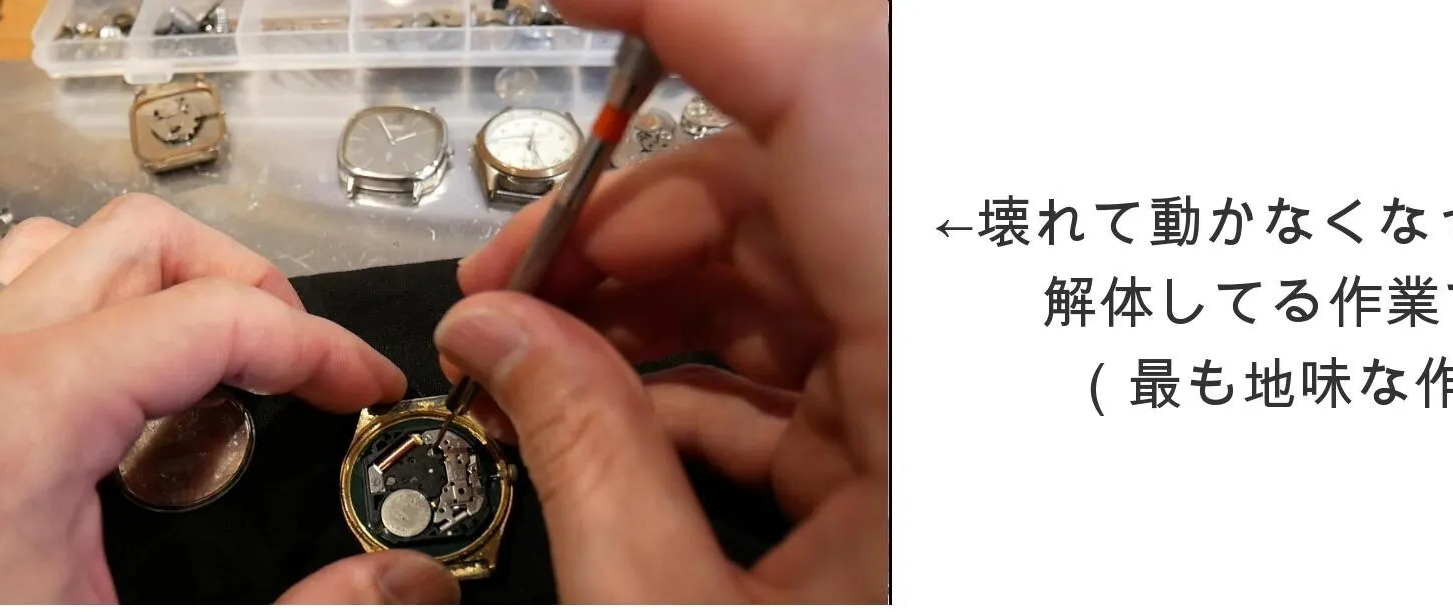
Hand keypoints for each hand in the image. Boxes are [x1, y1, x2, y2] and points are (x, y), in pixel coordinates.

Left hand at [0, 196, 457, 603]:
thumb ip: (301, 610)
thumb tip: (402, 584)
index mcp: (21, 418)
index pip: (213, 314)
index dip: (320, 348)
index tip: (367, 391)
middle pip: (140, 242)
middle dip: (247, 290)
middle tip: (304, 368)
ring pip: (63, 254)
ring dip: (159, 290)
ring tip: (220, 368)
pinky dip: (80, 320)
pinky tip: (119, 406)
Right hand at [433, 0, 886, 602]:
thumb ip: (589, 469)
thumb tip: (495, 338)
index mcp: (937, 368)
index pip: (831, 96)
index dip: (693, 16)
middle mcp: (958, 348)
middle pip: (786, 184)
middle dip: (622, 215)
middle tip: (503, 290)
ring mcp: (943, 387)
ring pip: (790, 259)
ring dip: (649, 286)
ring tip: (537, 352)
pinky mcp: (922, 433)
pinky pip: (809, 342)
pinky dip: (702, 356)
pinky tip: (611, 407)